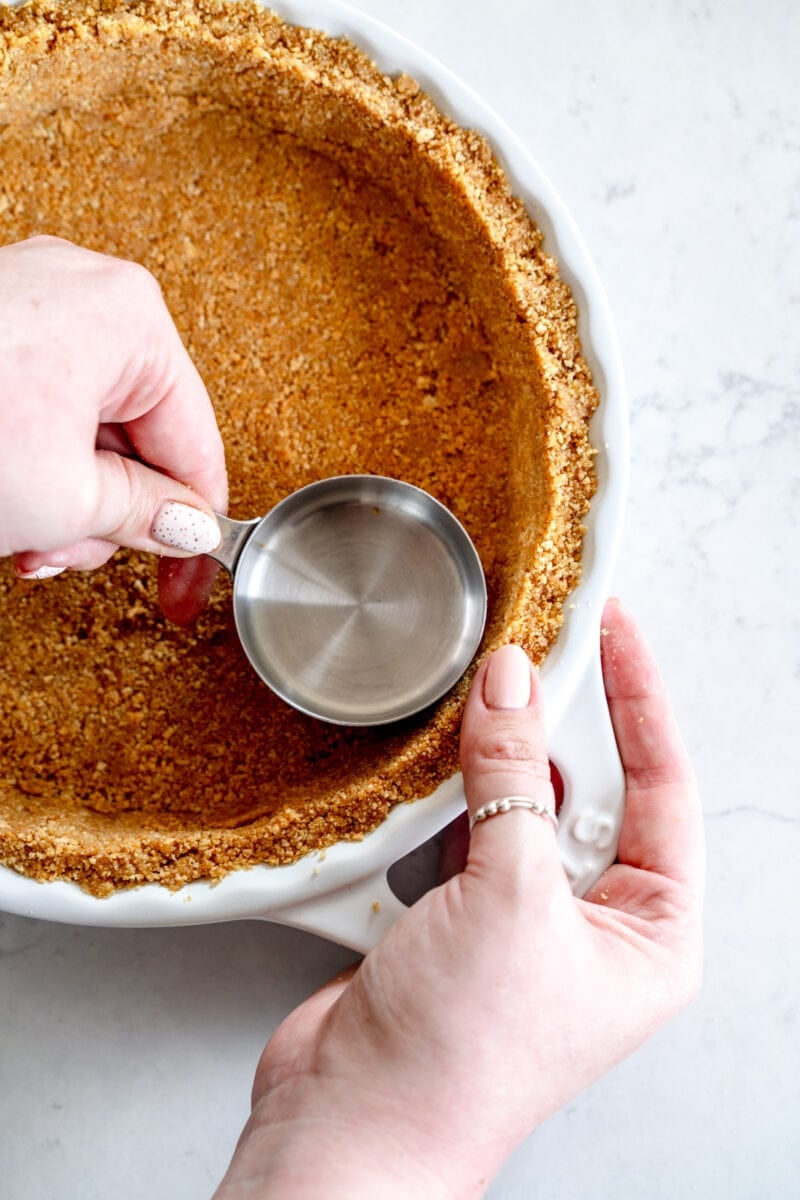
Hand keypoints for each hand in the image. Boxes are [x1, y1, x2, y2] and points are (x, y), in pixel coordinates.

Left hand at [0, 235, 227, 622]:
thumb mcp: (65, 500)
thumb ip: (146, 516)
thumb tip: (186, 526)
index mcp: (131, 319)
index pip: (196, 447)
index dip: (193, 532)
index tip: (184, 587)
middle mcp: (84, 294)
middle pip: (137, 437)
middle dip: (103, 514)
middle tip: (68, 552)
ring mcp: (28, 302)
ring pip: (84, 429)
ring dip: (60, 499)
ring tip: (20, 533)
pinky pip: (38, 406)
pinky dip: (27, 463)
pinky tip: (1, 503)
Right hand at [214, 599, 703, 1198]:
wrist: (352, 1125)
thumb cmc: (461, 1056)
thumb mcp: (512, 898)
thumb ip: (510, 780)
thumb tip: (513, 687)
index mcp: (649, 935)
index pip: (662, 788)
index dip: (638, 701)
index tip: (613, 630)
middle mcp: (592, 927)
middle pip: (586, 790)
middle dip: (556, 723)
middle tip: (534, 647)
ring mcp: (520, 921)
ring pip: (519, 807)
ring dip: (497, 756)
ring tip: (483, 693)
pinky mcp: (456, 918)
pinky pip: (464, 833)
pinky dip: (449, 794)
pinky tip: (438, 758)